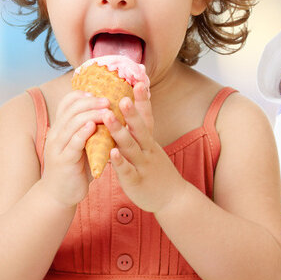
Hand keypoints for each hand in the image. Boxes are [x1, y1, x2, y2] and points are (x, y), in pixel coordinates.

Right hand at [40, 91, 108, 206]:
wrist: (61, 194)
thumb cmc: (76, 166)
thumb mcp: (82, 143)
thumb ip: (90, 127)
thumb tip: (111, 110)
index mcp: (61, 126)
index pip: (68, 102)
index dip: (84, 94)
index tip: (101, 93)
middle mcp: (56, 133)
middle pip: (72, 109)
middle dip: (92, 102)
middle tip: (109, 100)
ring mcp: (58, 147)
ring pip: (73, 122)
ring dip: (91, 114)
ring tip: (107, 110)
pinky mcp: (63, 161)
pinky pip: (73, 142)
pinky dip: (83, 132)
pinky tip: (94, 127)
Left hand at [104, 83, 185, 213]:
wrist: (172, 198)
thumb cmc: (157, 170)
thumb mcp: (151, 148)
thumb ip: (140, 132)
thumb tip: (130, 112)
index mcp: (150, 141)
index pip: (147, 116)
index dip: (143, 100)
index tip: (139, 82)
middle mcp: (148, 149)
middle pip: (139, 127)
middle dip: (131, 111)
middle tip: (122, 96)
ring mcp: (143, 164)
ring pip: (131, 146)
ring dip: (119, 131)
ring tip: (108, 117)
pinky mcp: (137, 181)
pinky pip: (128, 170)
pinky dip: (120, 162)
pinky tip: (111, 154)